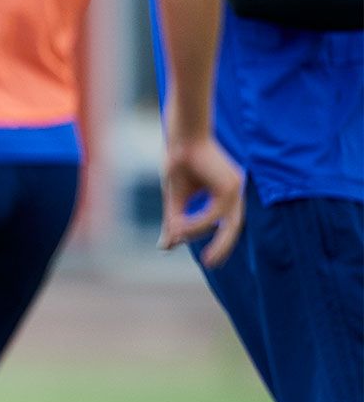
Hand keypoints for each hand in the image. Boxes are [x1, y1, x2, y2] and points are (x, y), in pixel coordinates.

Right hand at [161, 134, 242, 267]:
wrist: (181, 138)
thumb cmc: (179, 162)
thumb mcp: (175, 198)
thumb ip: (174, 222)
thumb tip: (165, 247)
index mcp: (225, 193)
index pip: (225, 222)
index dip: (217, 241)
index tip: (207, 259)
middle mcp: (235, 191)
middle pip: (233, 227)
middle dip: (222, 247)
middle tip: (209, 263)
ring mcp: (235, 188)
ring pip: (224, 222)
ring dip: (198, 232)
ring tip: (176, 235)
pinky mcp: (230, 187)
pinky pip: (214, 213)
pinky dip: (196, 221)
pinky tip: (178, 224)